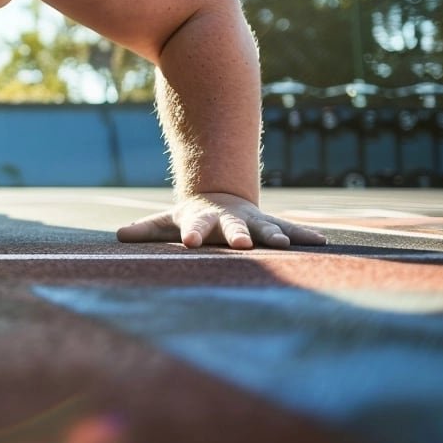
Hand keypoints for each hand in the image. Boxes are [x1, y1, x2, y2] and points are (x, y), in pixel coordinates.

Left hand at [116, 192, 326, 249]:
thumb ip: (146, 230)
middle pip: (233, 227)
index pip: (195, 227)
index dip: (192, 233)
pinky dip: (305, 236)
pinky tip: (323, 242)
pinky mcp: (270, 225)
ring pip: (265, 228)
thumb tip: (118, 235)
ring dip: (274, 236)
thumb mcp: (166, 223)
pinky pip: (290, 229)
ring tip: (284, 245)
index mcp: (202, 219)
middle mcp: (229, 220)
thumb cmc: (189, 218)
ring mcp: (252, 221)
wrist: (218, 198)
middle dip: (239, 235)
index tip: (190, 242)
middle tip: (242, 245)